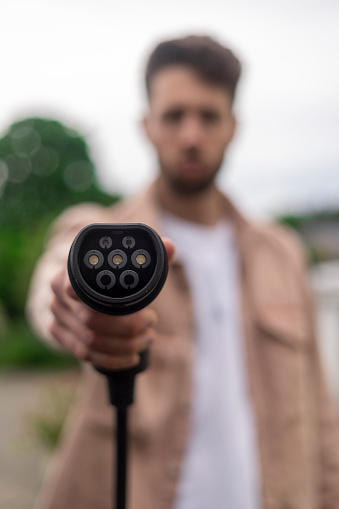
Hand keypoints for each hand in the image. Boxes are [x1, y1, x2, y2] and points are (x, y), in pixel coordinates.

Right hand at [49, 238, 174, 369]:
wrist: (78, 279)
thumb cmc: (105, 270)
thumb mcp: (123, 260)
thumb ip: (149, 255)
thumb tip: (170, 246)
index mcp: (71, 271)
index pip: (82, 288)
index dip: (109, 304)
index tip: (145, 312)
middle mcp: (60, 293)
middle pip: (92, 321)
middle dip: (128, 329)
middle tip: (151, 324)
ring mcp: (57, 315)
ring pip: (90, 342)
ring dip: (124, 346)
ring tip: (147, 339)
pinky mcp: (57, 332)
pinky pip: (84, 354)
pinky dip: (111, 359)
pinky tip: (130, 357)